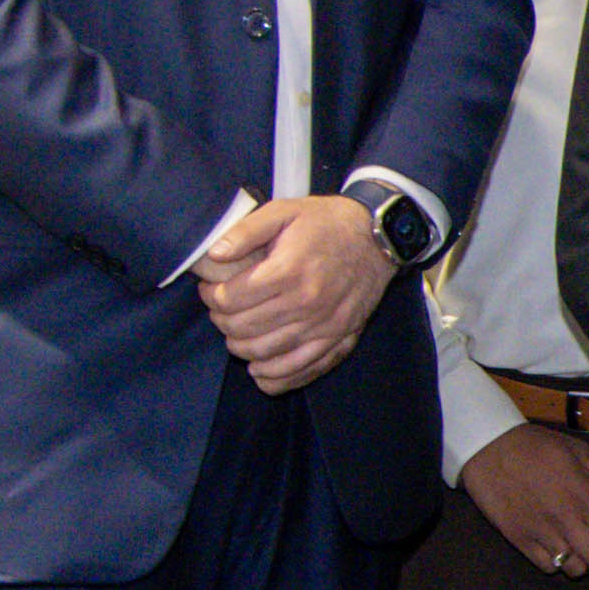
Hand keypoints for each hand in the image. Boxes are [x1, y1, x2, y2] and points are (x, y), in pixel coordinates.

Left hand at [197, 192, 392, 392]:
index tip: (210, 290)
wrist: (378, 238)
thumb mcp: (283, 211)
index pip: (230, 300)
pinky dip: (275, 378)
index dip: (211, 297)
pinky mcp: (340, 341)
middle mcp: (307, 304)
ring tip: (238, 333)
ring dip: (242, 348)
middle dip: (222, 322)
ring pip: (266, 354)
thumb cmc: (326, 223)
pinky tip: (260, 369)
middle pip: (244, 329)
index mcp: (289, 272)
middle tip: (222, 311)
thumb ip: (245, 231)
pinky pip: (302, 371)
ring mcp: (325, 327)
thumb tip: (214, 254)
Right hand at [460, 424, 588, 579]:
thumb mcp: (575, 450)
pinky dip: (558, 564)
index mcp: (585, 496)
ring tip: (582, 553)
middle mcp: (566, 519)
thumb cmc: (535, 445)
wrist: (489, 447)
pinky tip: (558, 551)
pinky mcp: (519, 539)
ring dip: (583, 564)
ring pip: (575, 569)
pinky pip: (547, 567)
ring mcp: (542, 532)